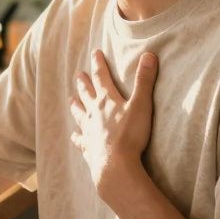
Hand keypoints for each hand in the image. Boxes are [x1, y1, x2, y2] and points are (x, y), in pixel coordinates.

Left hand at [70, 50, 158, 199]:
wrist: (115, 165)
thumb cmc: (130, 135)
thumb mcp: (141, 105)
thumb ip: (144, 81)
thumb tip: (149, 55)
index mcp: (107, 101)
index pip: (101, 77)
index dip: (99, 64)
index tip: (95, 53)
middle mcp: (94, 114)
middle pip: (87, 94)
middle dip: (84, 83)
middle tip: (78, 74)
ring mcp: (89, 131)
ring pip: (80, 114)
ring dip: (76, 105)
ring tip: (70, 99)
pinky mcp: (89, 148)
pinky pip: (80, 140)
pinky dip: (77, 137)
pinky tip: (74, 136)